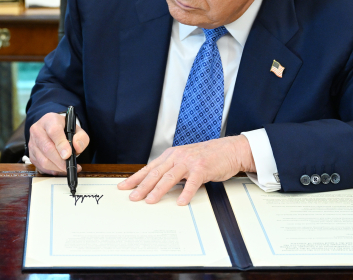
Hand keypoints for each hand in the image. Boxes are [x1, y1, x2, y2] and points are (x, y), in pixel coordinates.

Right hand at [27, 112, 88, 174]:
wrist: (51, 129)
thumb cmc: (64, 130)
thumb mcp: (76, 130)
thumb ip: (81, 137)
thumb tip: (77, 147)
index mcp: (49, 120)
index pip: (54, 131)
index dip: (61, 144)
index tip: (68, 155)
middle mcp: (37, 130)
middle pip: (47, 148)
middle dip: (60, 161)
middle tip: (70, 166)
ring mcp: (32, 143)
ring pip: (43, 160)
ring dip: (57, 167)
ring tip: (67, 168)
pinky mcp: (31, 154)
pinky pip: (40, 166)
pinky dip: (52, 170)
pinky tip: (60, 168)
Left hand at [117, 135, 255, 205]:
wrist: (228, 149)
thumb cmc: (207, 156)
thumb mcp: (184, 159)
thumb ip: (171, 169)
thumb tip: (156, 183)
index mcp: (171, 155)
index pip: (149, 168)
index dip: (135, 178)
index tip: (123, 186)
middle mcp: (177, 157)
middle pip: (156, 173)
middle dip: (142, 186)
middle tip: (132, 197)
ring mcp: (189, 162)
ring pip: (170, 177)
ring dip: (158, 190)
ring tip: (150, 201)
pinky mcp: (202, 168)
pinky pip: (192, 183)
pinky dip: (186, 193)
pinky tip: (181, 202)